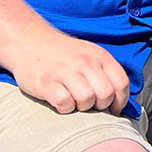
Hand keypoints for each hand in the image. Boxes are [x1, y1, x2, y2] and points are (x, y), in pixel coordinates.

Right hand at [7, 30, 130, 114]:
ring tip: (74, 102)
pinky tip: (61, 102)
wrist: (30, 41)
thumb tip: (119, 96)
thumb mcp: (90, 54)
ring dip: (82, 107)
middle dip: (100, 106)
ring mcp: (65, 72)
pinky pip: (64, 102)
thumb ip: (104, 71)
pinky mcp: (46, 83)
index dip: (120, 101)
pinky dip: (64, 108)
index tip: (114, 110)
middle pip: (105, 94)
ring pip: (86, 99)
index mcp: (100, 56)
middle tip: (91, 106)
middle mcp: (85, 62)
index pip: (121, 83)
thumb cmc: (62, 54)